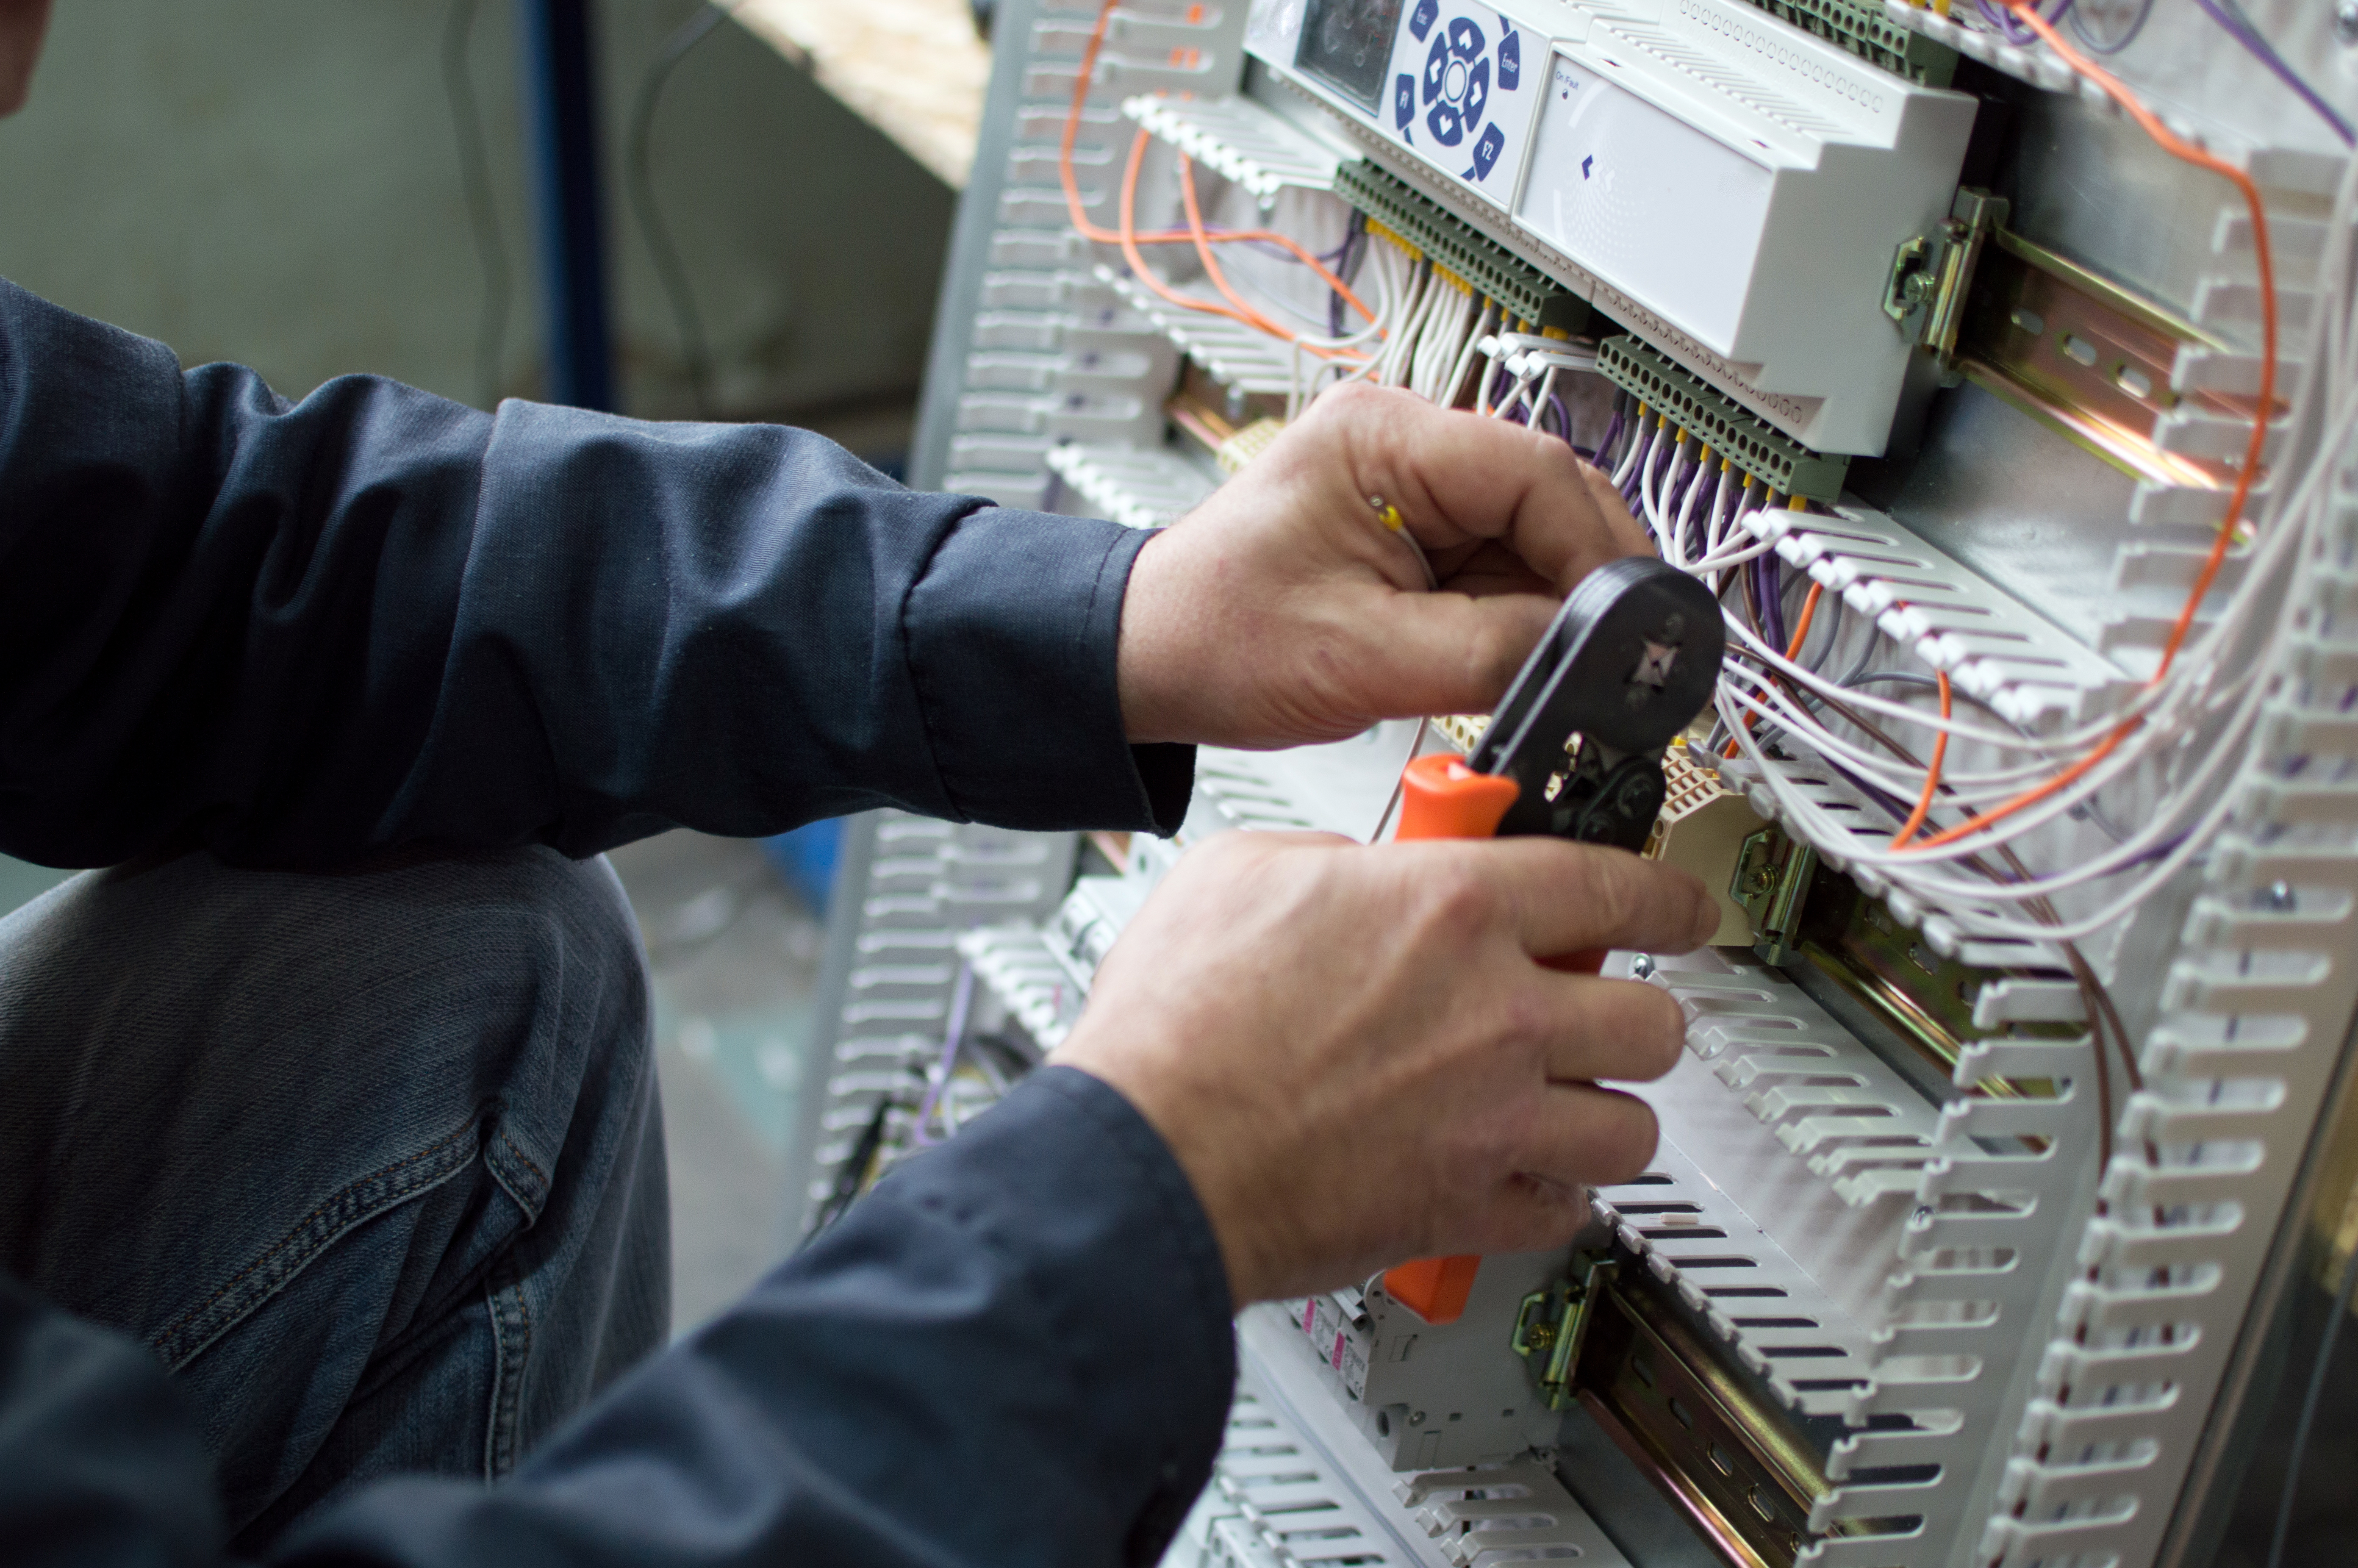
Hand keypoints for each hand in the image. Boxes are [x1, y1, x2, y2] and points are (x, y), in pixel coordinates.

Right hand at [1051, 831, 1716, 1306]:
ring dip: (1607, 1112)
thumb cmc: (1175, 1026)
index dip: (1667, 897)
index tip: (1680, 909)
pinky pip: (1564, 1212)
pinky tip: (1517, 1177)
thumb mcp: (1242, 873)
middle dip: (1636, 1013)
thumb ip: (1330, 862)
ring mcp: (1493, 1119)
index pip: (1614, 888)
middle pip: (1652, 1018)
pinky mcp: (1466, 1210)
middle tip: (1602, 1011)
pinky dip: (1551, 1198)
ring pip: (1631, 1127)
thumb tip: (1357, 876)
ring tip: (1568, 1101)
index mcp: (1452, 910)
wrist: (1147, 1156)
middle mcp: (1498, 1014)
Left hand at [1116, 382, 1648, 748]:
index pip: (1538, 470)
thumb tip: (1587, 655)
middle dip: (1585, 580)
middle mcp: (1406, 444)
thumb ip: (1489, 652)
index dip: (1596, 552)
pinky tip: (1512, 658)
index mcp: (1382, 435)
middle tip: (1610, 658)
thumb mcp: (1362, 657)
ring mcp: (1415, 488)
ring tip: (1546, 670)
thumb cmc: (1214, 636)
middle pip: (1551, 496)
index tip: (1623, 625)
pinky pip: (1503, 569)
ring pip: (1538, 538)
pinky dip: (1521, 617)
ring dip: (1553, 605)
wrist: (1149, 658)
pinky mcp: (1418, 535)